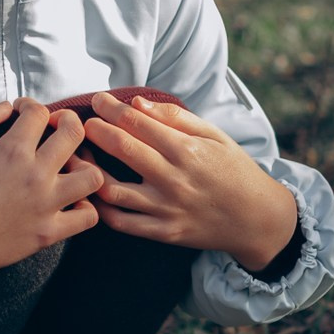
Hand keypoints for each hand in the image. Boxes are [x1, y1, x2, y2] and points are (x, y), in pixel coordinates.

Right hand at [0, 99, 103, 310]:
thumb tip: (6, 107)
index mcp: (11, 152)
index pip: (38, 112)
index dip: (29, 105)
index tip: (20, 112)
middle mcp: (36, 176)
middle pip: (73, 133)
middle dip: (66, 120)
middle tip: (54, 126)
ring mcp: (47, 206)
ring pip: (92, 175)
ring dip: (84, 163)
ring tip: (69, 163)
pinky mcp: (49, 233)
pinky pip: (87, 216)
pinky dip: (84, 205)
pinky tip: (69, 199)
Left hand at [81, 93, 299, 269]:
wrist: (256, 218)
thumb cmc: (234, 170)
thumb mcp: (215, 135)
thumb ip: (175, 117)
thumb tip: (137, 103)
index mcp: (187, 150)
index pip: (138, 122)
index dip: (111, 108)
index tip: (97, 100)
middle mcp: (174, 179)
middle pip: (122, 148)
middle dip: (94, 130)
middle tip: (80, 123)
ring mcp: (166, 209)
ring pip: (112, 188)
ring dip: (87, 169)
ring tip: (77, 156)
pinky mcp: (163, 232)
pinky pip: (121, 222)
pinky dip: (100, 207)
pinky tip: (91, 191)